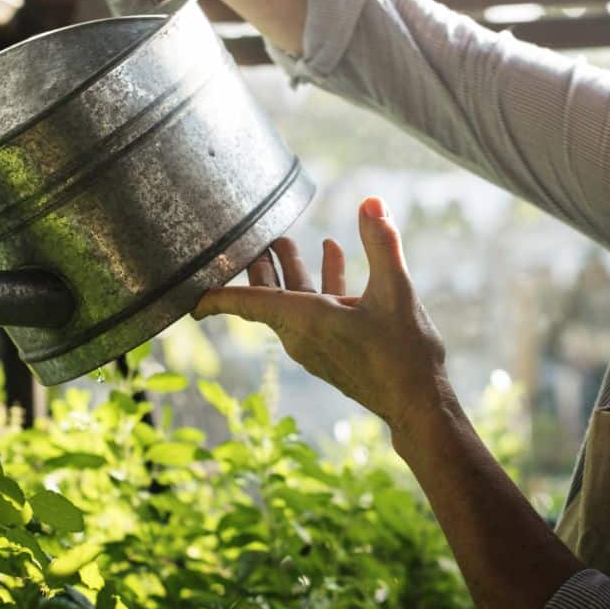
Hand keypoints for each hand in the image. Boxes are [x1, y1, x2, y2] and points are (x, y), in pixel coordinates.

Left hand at [193, 196, 454, 436]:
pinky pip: (313, 308)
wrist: (419, 406)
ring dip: (290, 269)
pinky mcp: (330, 347)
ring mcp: (314, 343)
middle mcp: (301, 333)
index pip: (246, 302)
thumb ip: (382, 245)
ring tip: (286, 240)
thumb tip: (371, 202)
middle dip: (257, 263)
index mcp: (304, 320)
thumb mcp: (397, 292)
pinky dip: (319, 283)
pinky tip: (332, 252)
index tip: (190, 296)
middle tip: (247, 235)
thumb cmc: (405, 355)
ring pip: (290, 298)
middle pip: (265, 293)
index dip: (216, 295)